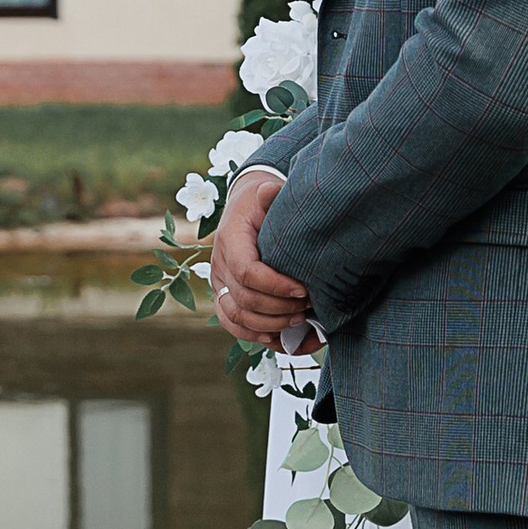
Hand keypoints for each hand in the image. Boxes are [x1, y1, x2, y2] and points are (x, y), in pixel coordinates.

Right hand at [211, 167, 318, 350]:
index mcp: (230, 239)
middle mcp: (219, 264)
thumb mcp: (267, 194)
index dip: (276, 286)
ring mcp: (219, 282)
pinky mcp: (224, 295)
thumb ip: (271, 196)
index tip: (304, 290)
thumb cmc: (262, 203)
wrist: (246, 207)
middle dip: (279, 309)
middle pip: (243, 299)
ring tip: (298, 321)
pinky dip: (253, 335)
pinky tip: (277, 338)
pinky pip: (231, 323)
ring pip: (235, 316)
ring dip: (269, 325)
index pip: (247, 272)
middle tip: (308, 307)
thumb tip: (270, 190)